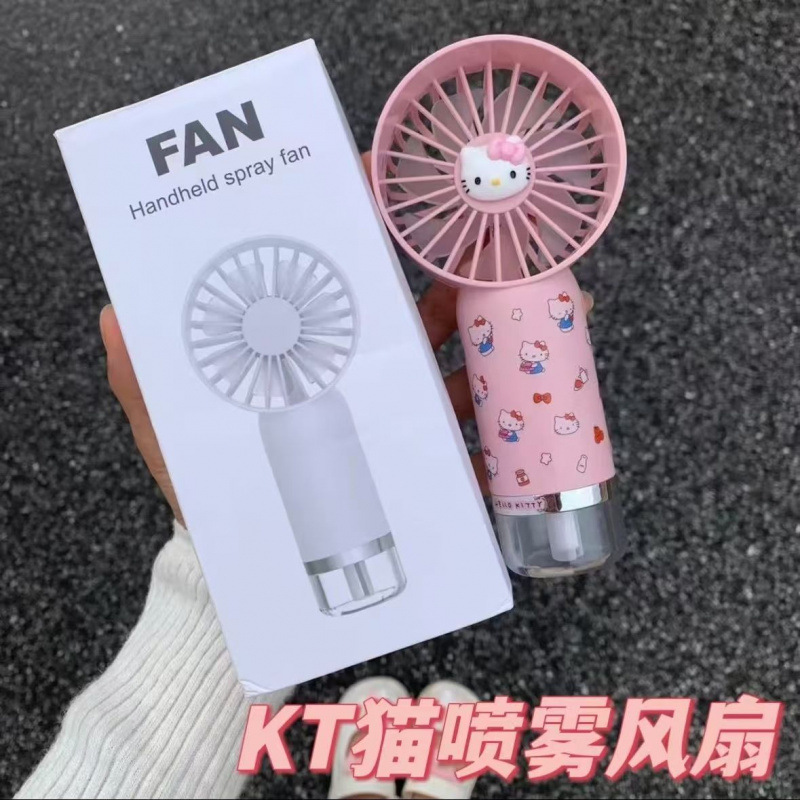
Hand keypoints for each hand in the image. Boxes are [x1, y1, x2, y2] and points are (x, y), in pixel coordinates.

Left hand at [100, 153, 593, 523]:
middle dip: (453, 274)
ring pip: (447, 360)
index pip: (337, 279)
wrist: (244, 570)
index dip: (363, 227)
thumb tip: (116, 313)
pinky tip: (522, 397)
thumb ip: (136, 375)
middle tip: (492, 247)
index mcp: (302, 353)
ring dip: (487, 334)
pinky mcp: (412, 458)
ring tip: (529, 310)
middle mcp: (349, 373)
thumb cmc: (204, 494)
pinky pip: (463, 431)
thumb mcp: (165, 431)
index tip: (393, 184)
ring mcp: (386, 415)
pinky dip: (494, 414)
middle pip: (408, 310)